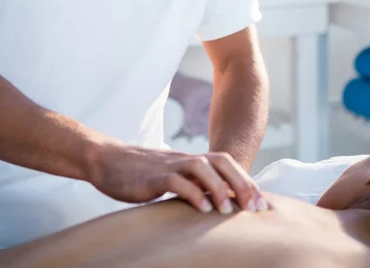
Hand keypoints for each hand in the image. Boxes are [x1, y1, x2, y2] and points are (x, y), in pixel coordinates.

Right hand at [88, 138, 266, 213]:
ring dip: (219, 187)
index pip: (226, 164)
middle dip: (242, 183)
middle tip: (255, 207)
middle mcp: (184, 159)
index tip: (262, 203)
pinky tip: (202, 208)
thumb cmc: (140, 173)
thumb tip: (213, 202)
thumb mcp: (170, 176)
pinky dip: (192, 193)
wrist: (107, 160)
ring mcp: (169, 165)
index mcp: (191, 160)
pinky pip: (176, 181)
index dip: (246, 181)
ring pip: (202, 167)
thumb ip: (191, 184)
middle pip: (221, 162)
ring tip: (229, 209)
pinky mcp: (153, 177)